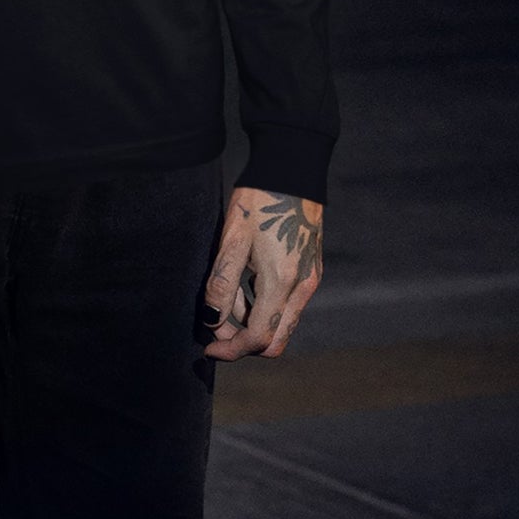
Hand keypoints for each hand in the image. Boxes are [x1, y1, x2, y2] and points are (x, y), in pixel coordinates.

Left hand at [199, 188, 323, 360]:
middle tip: (215, 329)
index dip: (231, 349)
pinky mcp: (310, 270)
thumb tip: (211, 321)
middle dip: (243, 343)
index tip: (208, 347)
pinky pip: (288, 304)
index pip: (259, 338)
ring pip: (281, 323)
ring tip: (225, 296)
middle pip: (276, 340)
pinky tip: (244, 284)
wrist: (291, 169)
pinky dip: (265, 306)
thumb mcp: (232, 239)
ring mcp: (310, 279)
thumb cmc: (258, 201)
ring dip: (253, 322)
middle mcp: (302, 287)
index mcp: (282, 282)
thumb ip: (221, 284)